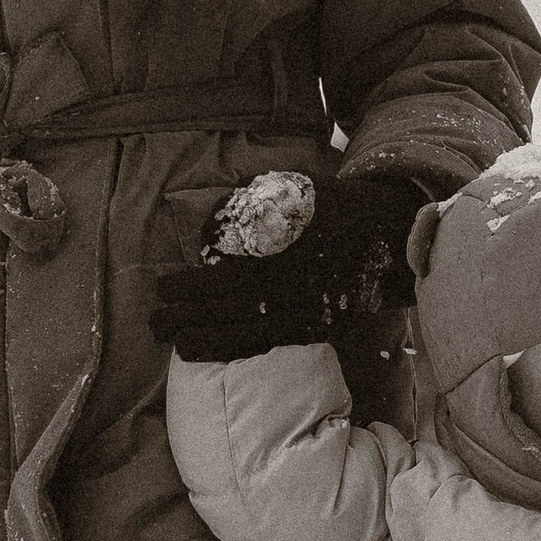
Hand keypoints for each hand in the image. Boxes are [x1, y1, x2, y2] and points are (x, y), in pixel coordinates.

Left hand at [150, 168, 432, 360]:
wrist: (386, 232)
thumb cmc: (331, 206)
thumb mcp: (292, 189)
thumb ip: (251, 203)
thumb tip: (211, 222)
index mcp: (276, 251)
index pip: (219, 276)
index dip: (187, 286)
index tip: (164, 287)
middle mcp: (285, 285)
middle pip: (223, 309)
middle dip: (184, 317)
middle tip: (154, 320)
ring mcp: (300, 308)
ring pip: (242, 333)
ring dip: (203, 339)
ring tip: (174, 341)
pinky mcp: (312, 325)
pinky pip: (267, 343)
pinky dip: (235, 349)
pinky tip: (211, 351)